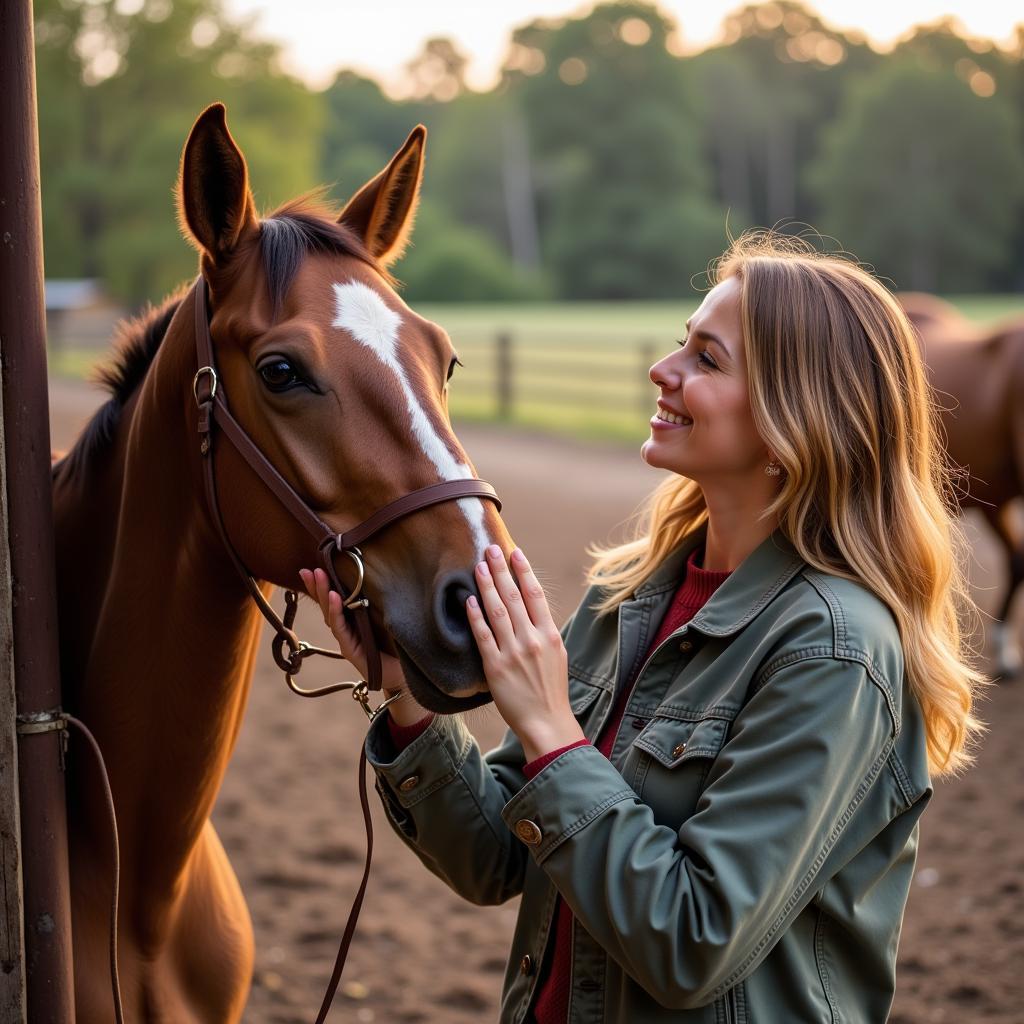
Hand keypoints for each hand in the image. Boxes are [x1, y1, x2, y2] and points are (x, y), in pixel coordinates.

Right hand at [298, 568, 424, 725]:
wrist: (406, 675)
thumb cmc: (398, 646)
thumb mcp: (388, 619)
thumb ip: (379, 603)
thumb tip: (383, 574)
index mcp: (353, 621)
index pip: (334, 600)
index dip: (323, 585)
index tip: (313, 567)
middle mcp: (347, 630)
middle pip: (327, 605)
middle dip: (317, 587)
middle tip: (309, 570)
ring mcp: (347, 640)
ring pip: (331, 615)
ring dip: (324, 594)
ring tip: (318, 576)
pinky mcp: (351, 651)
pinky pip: (341, 629)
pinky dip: (336, 612)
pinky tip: (334, 598)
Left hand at [466, 546, 584, 761]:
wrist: (547, 723)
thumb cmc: (551, 690)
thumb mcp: (557, 655)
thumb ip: (544, 631)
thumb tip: (532, 607)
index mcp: (550, 635)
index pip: (535, 595)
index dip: (524, 571)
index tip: (515, 553)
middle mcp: (532, 640)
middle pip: (515, 596)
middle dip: (502, 570)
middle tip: (491, 549)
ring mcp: (513, 653)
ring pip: (497, 611)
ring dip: (487, 586)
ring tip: (479, 566)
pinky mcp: (496, 668)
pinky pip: (483, 636)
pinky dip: (476, 616)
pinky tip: (469, 600)